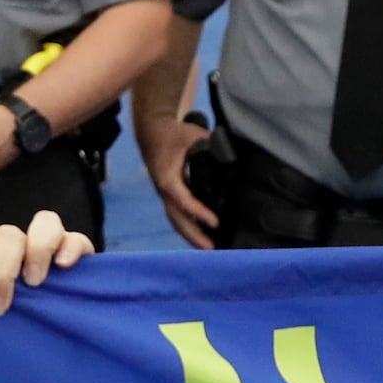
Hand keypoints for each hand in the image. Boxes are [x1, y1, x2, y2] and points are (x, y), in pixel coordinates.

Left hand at [0, 208, 92, 314]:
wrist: (37, 341)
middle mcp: (18, 242)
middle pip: (9, 234)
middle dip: (4, 268)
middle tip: (1, 303)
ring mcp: (48, 245)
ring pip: (45, 222)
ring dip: (38, 249)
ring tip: (34, 281)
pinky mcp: (75, 254)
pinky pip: (77, 238)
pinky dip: (70, 247)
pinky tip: (64, 265)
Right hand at [144, 120, 218, 249]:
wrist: (152, 132)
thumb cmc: (173, 134)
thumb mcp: (193, 135)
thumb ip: (211, 146)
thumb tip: (230, 158)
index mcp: (168, 178)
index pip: (183, 201)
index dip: (199, 213)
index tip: (215, 222)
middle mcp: (164, 191)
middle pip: (177, 219)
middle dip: (193, 235)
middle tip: (211, 249)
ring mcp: (165, 195)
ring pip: (175, 220)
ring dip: (190, 236)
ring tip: (207, 248)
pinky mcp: (168, 195)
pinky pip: (176, 215)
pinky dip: (188, 227)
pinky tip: (200, 236)